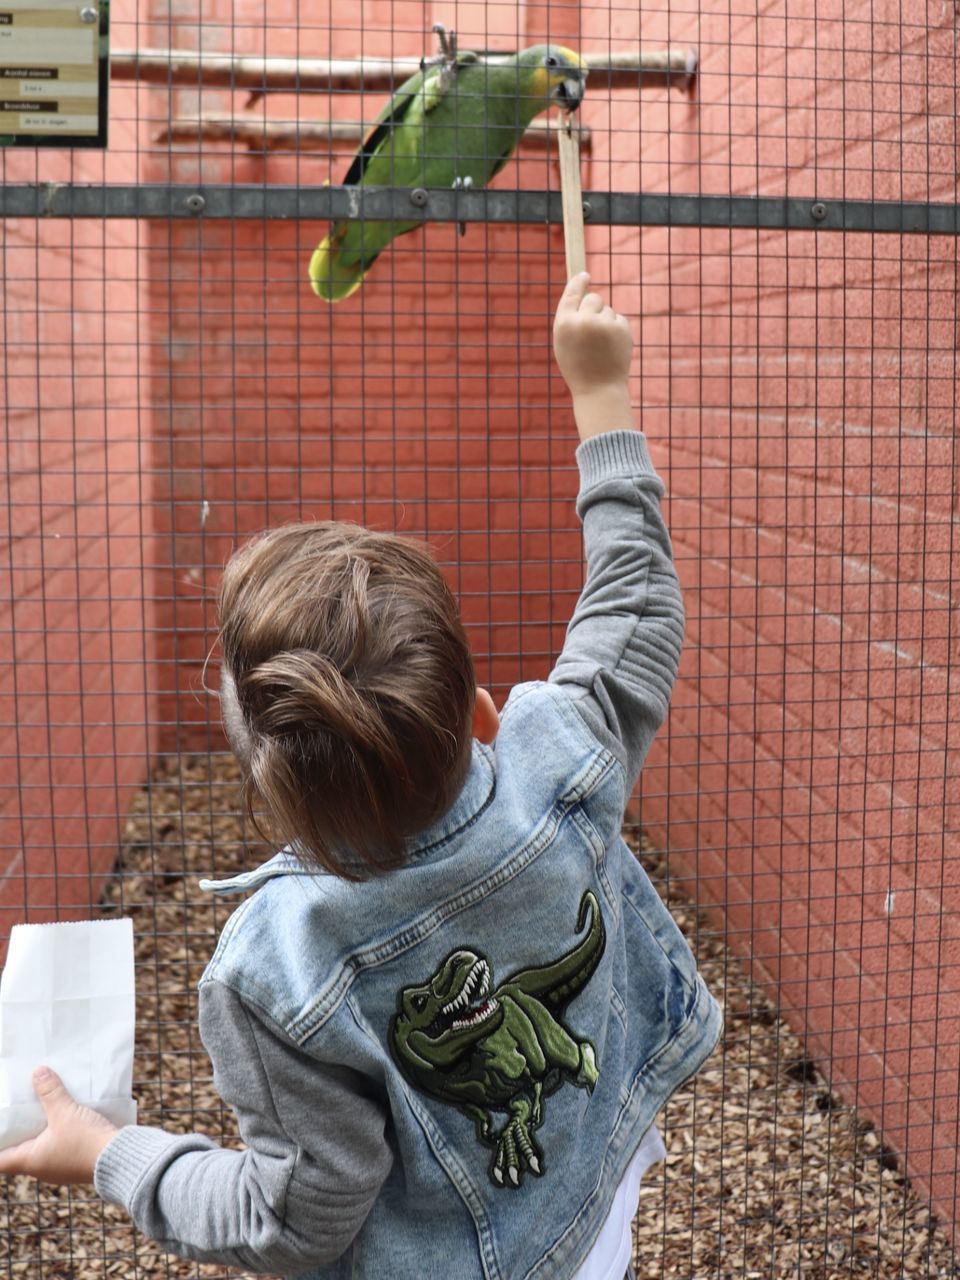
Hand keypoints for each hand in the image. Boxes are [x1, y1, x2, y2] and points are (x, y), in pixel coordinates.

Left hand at [0, 1067, 118, 1184]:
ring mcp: (59, 1168)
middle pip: (19, 1154)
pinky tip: (66, 1119)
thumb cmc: (85, 1140)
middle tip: (20, 1113)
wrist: (119, 1158)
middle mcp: (42, 1168)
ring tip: (43, 1111)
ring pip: (41, 1151)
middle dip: (19, 1134)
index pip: (0, 1160)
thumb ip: (50, 1092)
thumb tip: (38, 1073)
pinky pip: (60, 1149)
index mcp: (31, 1160)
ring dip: (40, 1133)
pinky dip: (58, 1135)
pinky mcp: (75, 1164)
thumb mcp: (65, 1112)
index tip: (1, 1130)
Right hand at [553, 273, 634, 440]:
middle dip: (594, 307)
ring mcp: (605, 325)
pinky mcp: (622, 329)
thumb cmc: (577, 367)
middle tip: (593, 329)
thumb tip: (585, 291)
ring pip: (607, 310)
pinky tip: (611, 348)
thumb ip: (570, 319)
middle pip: (593, 298)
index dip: (578, 282)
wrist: (599, 390)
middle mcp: (584, 321)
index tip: (585, 275)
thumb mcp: (564, 343)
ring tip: (601, 347)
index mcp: (564, 325)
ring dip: (605, 322)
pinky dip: (616, 330)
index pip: (572, 293)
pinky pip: (618, 320)